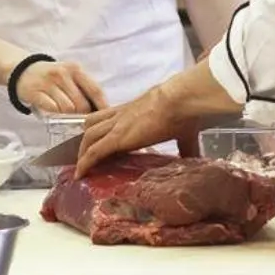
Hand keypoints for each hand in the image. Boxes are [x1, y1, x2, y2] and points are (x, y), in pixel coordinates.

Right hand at [15, 58, 107, 115]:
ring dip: (68, 115)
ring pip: (68, 108)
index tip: (107, 117)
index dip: (103, 105)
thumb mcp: (70, 75)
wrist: (24, 70)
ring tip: (66, 113)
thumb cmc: (53, 76)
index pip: (95, 90)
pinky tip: (54, 110)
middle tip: (81, 117)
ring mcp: (48, 83)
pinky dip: (55, 113)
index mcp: (75, 69)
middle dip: (83, 113)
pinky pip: (52, 109)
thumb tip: (102, 108)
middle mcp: (62, 74)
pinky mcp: (35, 93)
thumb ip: (84, 87)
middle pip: (82, 103)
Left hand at [74, 63, 239, 176]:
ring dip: (82, 152)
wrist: (179, 100)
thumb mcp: (183, 130)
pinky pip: (94, 152)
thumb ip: (186, 145)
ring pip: (88, 137)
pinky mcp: (117, 138)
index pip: (109, 117)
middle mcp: (120, 116)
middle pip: (92, 124)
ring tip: (81, 168)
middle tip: (84, 155)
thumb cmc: (183, 111)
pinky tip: (81, 174)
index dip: (101, 129)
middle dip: (86, 140)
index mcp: (134, 110)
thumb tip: (194, 157)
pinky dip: (85, 163)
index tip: (101, 142)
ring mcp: (117, 126)